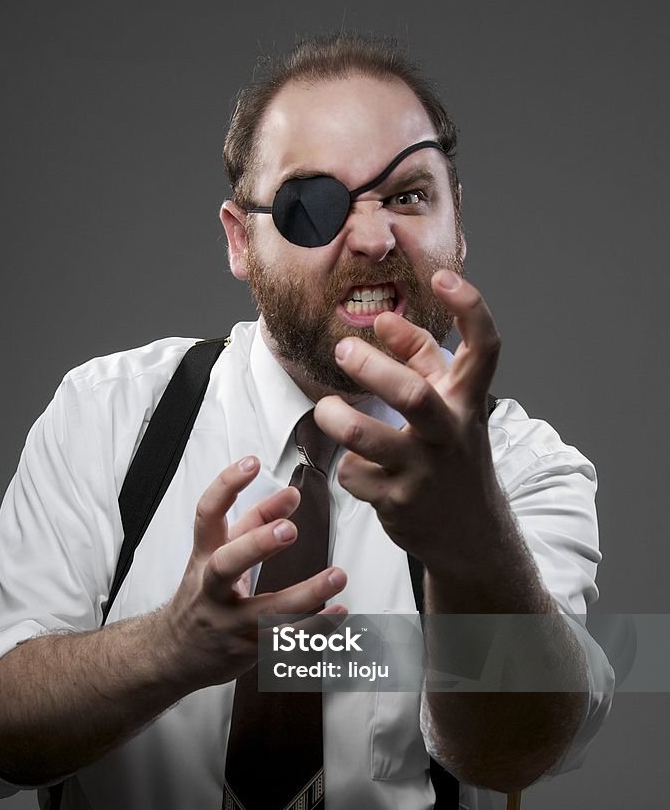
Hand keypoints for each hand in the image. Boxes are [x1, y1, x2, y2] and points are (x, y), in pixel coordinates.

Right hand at [161, 456, 346, 690]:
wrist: (172, 654)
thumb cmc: (201, 597)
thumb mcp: (218, 555)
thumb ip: (254, 523)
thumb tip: (290, 495)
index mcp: (203, 557)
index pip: (207, 514)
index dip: (226, 486)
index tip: (252, 463)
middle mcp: (210, 589)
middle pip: (226, 565)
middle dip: (257, 545)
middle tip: (290, 529)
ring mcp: (227, 622)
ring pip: (263, 610)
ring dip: (304, 594)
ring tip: (337, 576)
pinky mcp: (245, 650)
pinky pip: (283, 641)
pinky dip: (314, 629)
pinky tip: (337, 614)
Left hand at [314, 269, 506, 574]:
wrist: (471, 533)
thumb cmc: (452, 454)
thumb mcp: (450, 405)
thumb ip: (421, 359)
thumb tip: (386, 320)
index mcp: (467, 401)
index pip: (484, 348)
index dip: (469, 307)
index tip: (441, 276)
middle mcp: (451, 433)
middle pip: (412, 395)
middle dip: (371, 369)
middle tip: (343, 351)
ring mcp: (424, 470)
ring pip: (365, 440)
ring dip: (336, 419)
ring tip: (325, 410)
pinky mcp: (398, 502)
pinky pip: (354, 474)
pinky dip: (348, 468)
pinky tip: (358, 469)